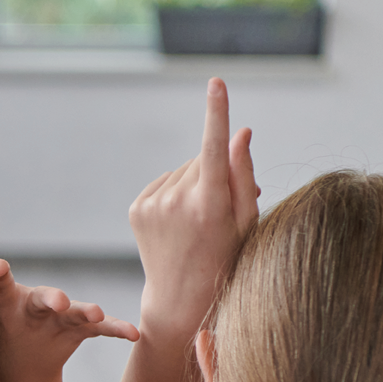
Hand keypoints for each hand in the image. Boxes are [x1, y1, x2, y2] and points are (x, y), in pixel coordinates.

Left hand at [0, 259, 138, 381]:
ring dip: (87, 311)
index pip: (0, 289)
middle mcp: (35, 305)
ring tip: (97, 314)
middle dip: (52, 298)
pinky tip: (133, 334)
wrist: (16, 365)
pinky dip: (116, 329)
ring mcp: (60, 316)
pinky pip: (100, 329)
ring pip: (76, 311)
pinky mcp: (78, 329)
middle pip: (44, 297)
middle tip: (60, 301)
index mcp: (5, 304)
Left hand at [127, 77, 258, 329]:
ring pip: (183, 170)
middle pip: (203, 160)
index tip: (216, 83)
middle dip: (216, 172)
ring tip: (199, 220)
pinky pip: (164, 182)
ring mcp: (152, 205)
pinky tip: (179, 221)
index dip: (216, 113)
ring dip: (195, 183)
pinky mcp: (136, 208)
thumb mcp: (246, 222)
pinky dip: (174, 192)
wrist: (180, 298)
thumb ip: (243, 175)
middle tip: (221, 209)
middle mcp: (176, 202)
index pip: (214, 149)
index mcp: (210, 206)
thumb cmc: (226, 259)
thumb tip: (239, 131)